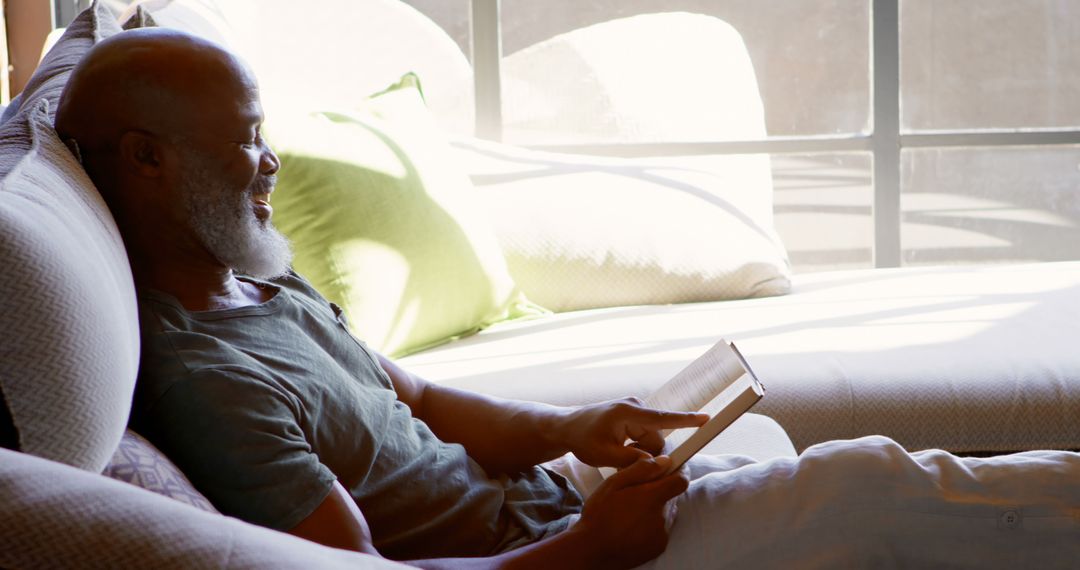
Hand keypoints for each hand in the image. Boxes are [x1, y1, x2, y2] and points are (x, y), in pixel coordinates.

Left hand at [559, 397, 707, 467]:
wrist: (568, 426)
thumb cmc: (582, 439)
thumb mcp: (604, 455)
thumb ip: (632, 460)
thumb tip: (657, 462)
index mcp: (628, 413)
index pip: (662, 418)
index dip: (686, 421)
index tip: (707, 418)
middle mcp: (635, 407)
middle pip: (656, 440)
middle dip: (645, 454)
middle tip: (621, 460)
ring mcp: (635, 410)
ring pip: (652, 441)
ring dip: (639, 452)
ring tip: (616, 452)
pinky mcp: (635, 415)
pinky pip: (646, 437)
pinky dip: (636, 447)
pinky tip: (618, 448)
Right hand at [571, 456, 689, 568]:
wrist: (592, 550)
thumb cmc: (599, 515)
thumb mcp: (614, 484)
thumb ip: (641, 470)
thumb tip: (664, 461)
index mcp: (652, 497)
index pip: (681, 480)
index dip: (679, 472)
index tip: (670, 469)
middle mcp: (662, 516)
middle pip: (672, 496)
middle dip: (660, 491)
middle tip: (638, 492)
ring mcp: (662, 533)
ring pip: (667, 512)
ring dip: (656, 508)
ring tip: (631, 511)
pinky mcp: (659, 546)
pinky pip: (662, 528)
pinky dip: (652, 524)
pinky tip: (633, 525)